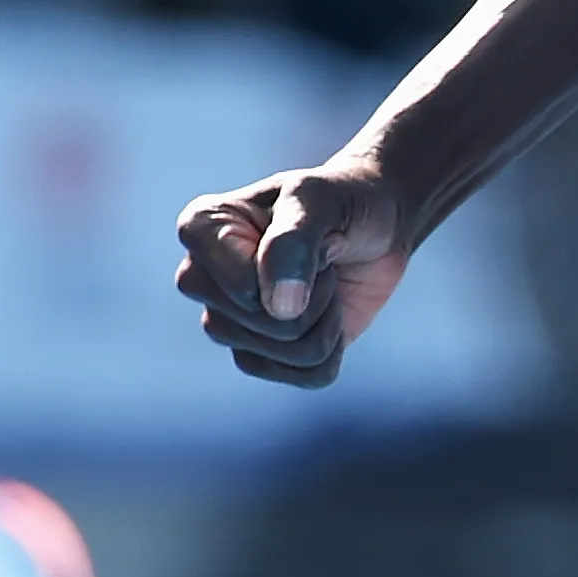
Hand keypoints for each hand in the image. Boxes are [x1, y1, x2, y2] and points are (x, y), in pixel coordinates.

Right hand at [173, 163, 410, 388]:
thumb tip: (279, 310)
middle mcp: (202, 279)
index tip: (309, 227)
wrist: (376, 223)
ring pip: (286, 354)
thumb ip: (293, 243)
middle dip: (314, 294)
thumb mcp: (320, 200)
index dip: (296, 267)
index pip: (245, 288)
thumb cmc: (340, 200)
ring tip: (325, 280)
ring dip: (326, 318)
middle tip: (323, 255)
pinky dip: (334, 346)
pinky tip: (328, 313)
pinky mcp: (259, 354)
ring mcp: (227, 321)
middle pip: (264, 325)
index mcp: (201, 228)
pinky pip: (304, 377)